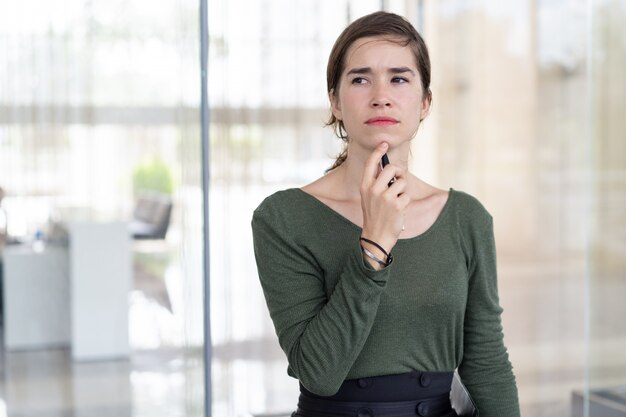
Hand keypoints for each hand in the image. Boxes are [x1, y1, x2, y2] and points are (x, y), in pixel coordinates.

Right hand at [360, 143, 409, 266]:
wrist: (376, 235)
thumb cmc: (375, 215)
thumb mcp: (369, 197)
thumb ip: (376, 183)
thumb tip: (390, 168)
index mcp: (365, 186)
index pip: (370, 164)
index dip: (378, 152)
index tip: (384, 144)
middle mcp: (373, 190)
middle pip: (392, 168)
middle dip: (399, 172)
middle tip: (399, 179)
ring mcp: (385, 197)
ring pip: (402, 182)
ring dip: (402, 190)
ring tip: (396, 201)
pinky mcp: (396, 205)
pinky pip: (406, 195)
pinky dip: (405, 202)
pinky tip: (398, 210)